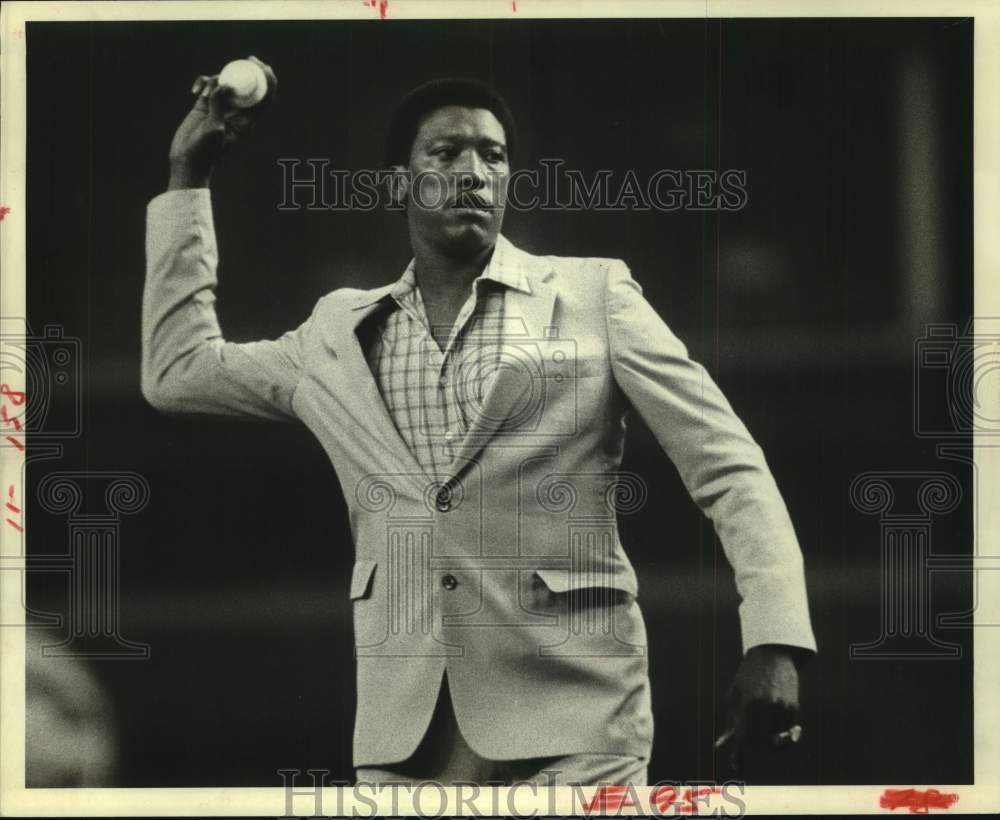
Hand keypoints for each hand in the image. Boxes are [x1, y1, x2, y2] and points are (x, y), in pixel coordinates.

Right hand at [167, 56, 277, 189]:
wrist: (188, 162)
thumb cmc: (205, 151)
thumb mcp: (214, 128)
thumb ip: (220, 106)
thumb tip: (225, 84)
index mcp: (247, 122)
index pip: (265, 99)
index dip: (269, 82)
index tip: (264, 67)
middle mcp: (236, 114)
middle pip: (249, 87)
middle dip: (251, 71)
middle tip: (248, 59)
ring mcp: (220, 109)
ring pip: (226, 83)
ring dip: (217, 80)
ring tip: (203, 94)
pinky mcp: (204, 107)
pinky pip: (208, 87)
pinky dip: (203, 83)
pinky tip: (194, 92)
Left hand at [717, 644, 802, 776]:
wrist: (772, 654)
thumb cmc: (748, 676)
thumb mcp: (734, 695)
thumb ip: (730, 722)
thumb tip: (719, 745)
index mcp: (749, 704)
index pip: (744, 738)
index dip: (739, 755)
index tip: (736, 766)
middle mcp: (767, 708)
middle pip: (762, 744)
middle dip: (754, 749)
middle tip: (748, 746)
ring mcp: (783, 708)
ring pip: (776, 740)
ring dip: (768, 741)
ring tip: (760, 730)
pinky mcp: (794, 708)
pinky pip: (788, 732)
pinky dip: (781, 734)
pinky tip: (774, 727)